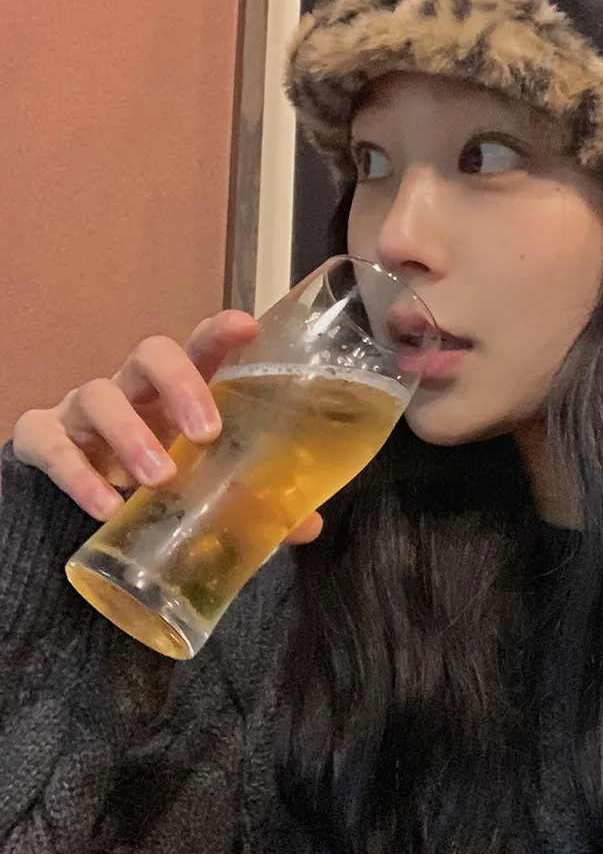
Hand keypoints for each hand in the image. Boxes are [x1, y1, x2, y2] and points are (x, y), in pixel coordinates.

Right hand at [11, 311, 323, 544]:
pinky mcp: (46, 439)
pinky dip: (77, 474)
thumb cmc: (160, 475)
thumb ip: (253, 498)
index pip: (201, 344)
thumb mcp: (205, 481)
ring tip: (158, 478)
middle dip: (180, 384)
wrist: (84, 495)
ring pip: (99, 395)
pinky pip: (52, 444)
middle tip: (205, 433)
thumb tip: (307, 525)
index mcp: (178, 390)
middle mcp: (133, 388)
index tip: (248, 328)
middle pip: (151, 354)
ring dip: (130, 434)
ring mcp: (85, 410)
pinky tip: (106, 507)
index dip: (220, 331)